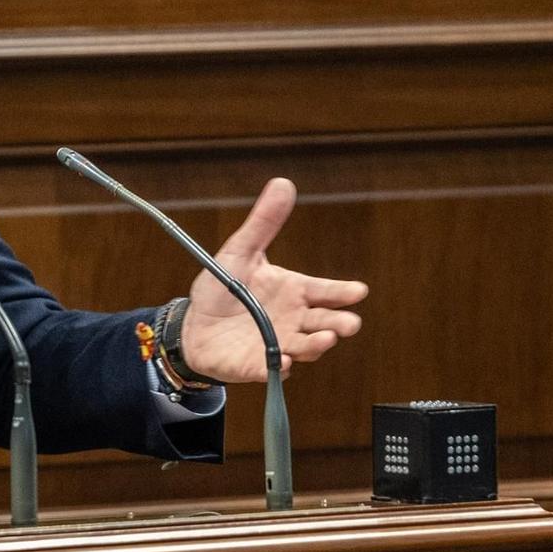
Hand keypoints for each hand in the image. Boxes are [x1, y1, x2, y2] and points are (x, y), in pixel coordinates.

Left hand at [178, 177, 367, 383]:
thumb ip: (264, 223)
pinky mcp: (255, 365)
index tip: (358, 291)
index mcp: (294, 292)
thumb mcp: (241, 250)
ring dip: (316, 345)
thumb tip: (283, 183)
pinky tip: (284, 361)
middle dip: (339, 324)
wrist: (194, 322)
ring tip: (325, 339)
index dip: (343, 293)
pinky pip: (270, 368)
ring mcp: (277, 344)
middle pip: (323, 323)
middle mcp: (293, 320)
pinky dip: (277, 366)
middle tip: (349, 323)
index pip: (325, 292)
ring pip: (305, 348)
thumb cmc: (223, 287)